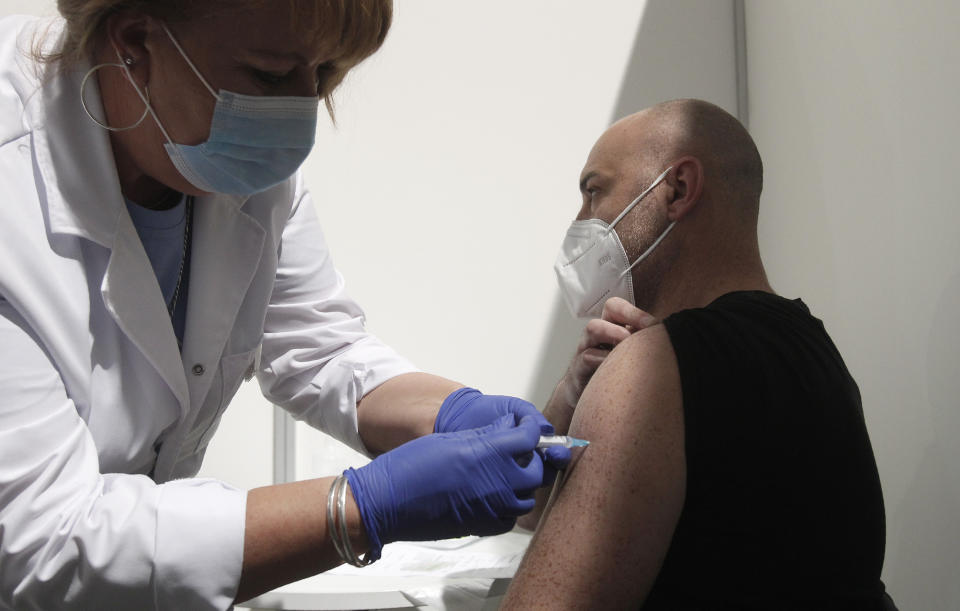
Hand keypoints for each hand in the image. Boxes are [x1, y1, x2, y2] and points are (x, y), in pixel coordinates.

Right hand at [345, 415, 544, 558]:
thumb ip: (487, 435)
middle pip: (537, 470)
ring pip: (527, 497)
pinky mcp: (485, 527)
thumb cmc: (413, 466)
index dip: (531, 430)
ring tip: (505, 474)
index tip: (526, 428)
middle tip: (518, 451)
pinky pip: (511, 518)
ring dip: (522, 484)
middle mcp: (501, 482)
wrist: (389, 502)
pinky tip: (494, 496)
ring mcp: (495, 508)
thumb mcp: (452, 439)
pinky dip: (509, 507)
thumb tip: (509, 428)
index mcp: (492, 453)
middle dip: (531, 458)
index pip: (530, 437)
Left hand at [435, 388, 570, 484]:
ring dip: (530, 479)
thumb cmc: (487, 410)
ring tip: (521, 467)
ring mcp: (509, 477)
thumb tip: (547, 430)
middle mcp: (525, 463)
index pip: (555, 457)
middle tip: (543, 459)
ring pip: (529, 488)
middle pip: (546, 475)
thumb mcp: (513, 408)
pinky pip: (507, 496)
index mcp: (534, 445)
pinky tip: (504, 479)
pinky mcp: (493, 488)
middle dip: (548, 468)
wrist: (458, 417)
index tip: (554, 452)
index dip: (559, 456)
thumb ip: (532, 416)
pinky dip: (509, 490)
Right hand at [556, 298, 658, 414]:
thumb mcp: (626, 356)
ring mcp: (586, 348)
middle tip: (644, 328)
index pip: (622, 307)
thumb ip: (641, 345)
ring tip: (627, 342)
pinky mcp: (578, 368)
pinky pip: (586, 357)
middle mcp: (599, 333)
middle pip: (609, 308)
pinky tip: (612, 367)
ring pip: (593, 328)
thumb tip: (669, 341)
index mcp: (613, 326)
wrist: (584, 395)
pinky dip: (601, 360)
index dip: (637, 312)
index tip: (655, 324)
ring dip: (613, 332)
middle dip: (628, 315)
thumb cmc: (610, 373)